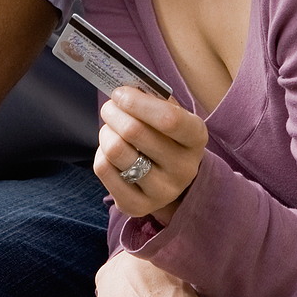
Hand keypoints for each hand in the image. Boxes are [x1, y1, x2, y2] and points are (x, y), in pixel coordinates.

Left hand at [94, 86, 207, 221]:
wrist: (171, 178)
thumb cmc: (166, 136)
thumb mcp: (171, 114)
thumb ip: (152, 99)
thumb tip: (123, 89)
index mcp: (196, 138)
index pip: (169, 119)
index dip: (138, 103)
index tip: (120, 93)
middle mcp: (184, 169)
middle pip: (134, 132)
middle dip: (113, 112)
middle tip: (110, 107)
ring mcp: (163, 192)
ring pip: (115, 150)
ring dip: (106, 132)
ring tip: (110, 130)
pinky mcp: (138, 206)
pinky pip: (104, 170)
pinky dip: (100, 155)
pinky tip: (110, 154)